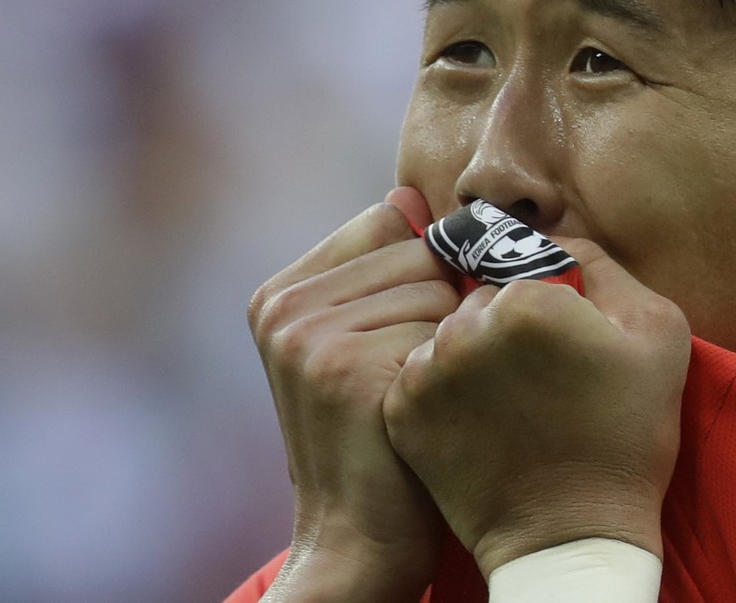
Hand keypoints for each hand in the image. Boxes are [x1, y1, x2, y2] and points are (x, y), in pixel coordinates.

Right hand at [249, 187, 458, 601]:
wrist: (360, 539)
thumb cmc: (383, 438)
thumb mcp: (360, 347)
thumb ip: (379, 275)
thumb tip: (412, 197)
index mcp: (281, 293)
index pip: (388, 218)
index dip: (427, 266)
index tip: (418, 327)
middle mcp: (285, 307)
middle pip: (419, 249)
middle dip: (444, 303)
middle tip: (421, 372)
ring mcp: (308, 335)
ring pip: (437, 286)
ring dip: (452, 337)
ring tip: (423, 391)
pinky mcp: (344, 367)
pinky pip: (443, 326)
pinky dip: (454, 366)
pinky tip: (429, 408)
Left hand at [382, 237, 691, 577]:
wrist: (574, 533)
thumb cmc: (628, 434)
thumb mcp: (656, 329)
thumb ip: (601, 263)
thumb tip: (548, 239)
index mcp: (525, 300)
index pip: (522, 268)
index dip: (547, 303)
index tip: (565, 345)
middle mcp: (463, 328)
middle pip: (478, 299)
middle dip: (502, 326)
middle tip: (537, 378)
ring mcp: (426, 373)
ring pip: (446, 336)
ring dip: (470, 357)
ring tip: (508, 404)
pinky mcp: (403, 413)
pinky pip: (419, 375)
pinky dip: (444, 392)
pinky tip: (478, 421)